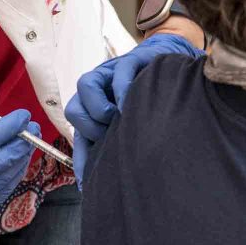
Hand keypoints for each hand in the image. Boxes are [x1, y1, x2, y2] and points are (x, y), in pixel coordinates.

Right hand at [0, 81, 36, 231]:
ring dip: (22, 156)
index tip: (24, 115)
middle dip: (22, 142)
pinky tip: (20, 160)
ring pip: (8, 175)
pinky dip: (16, 172)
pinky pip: (7, 188)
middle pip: (1, 159)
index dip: (9, 127)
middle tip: (34, 128)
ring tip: (30, 141)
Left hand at [65, 33, 202, 187]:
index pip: (79, 137)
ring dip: (97, 105)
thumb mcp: (135, 128)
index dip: (81, 160)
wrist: (172, 70)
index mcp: (97, 114)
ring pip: (86, 84)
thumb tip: (118, 183)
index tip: (89, 183)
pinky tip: (131, 100)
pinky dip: (122, 87)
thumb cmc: (153, 104)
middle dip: (87, 127)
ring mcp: (111, 75)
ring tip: (115, 116)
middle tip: (106, 136)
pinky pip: (119, 71)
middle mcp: (98, 94)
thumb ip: (123, 148)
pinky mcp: (131, 61)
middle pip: (73, 108)